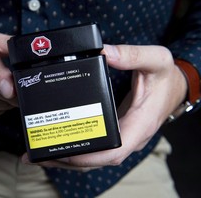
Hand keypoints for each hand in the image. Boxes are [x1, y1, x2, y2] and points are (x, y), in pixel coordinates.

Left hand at [22, 44, 186, 170]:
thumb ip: (132, 55)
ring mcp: (123, 137)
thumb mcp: (156, 60)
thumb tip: (105, 52)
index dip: (89, 156)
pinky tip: (60, 145)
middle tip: (39, 154)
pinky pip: (96, 148)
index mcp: (140, 123)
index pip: (115, 150)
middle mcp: (130, 136)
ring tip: (41, 154)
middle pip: (97, 159)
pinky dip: (77, 151)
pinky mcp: (118, 133)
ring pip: (95, 158)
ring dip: (68, 159)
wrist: (175, 88)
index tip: (65, 152)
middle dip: (68, 160)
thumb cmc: (166, 78)